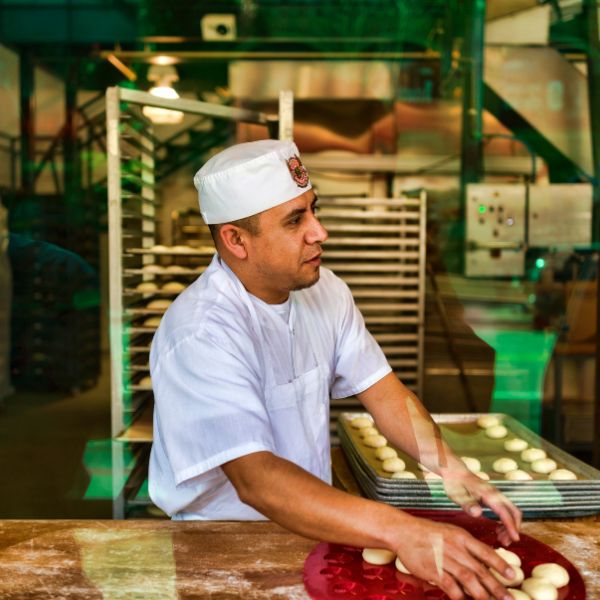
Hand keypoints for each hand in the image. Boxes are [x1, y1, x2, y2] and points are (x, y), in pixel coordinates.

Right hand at [394, 515, 515, 599]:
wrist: (403, 531)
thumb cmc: (427, 533)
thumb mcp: (449, 533)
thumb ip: (465, 547)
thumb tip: (482, 563)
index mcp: (461, 537)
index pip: (485, 552)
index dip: (500, 565)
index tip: (512, 575)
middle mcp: (455, 547)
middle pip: (480, 570)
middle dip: (496, 586)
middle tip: (509, 599)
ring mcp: (444, 558)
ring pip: (468, 579)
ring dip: (482, 594)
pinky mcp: (432, 569)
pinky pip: (450, 586)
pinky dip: (459, 595)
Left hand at [442, 469, 521, 545]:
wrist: (454, 470)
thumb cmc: (454, 483)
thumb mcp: (457, 495)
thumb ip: (467, 504)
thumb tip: (478, 513)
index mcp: (488, 494)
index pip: (504, 512)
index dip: (511, 526)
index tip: (515, 539)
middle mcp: (495, 493)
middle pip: (514, 512)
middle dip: (514, 528)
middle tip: (506, 542)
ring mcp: (496, 494)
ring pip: (511, 511)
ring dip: (511, 526)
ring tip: (501, 539)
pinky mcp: (494, 497)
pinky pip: (506, 510)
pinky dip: (506, 521)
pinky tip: (498, 529)